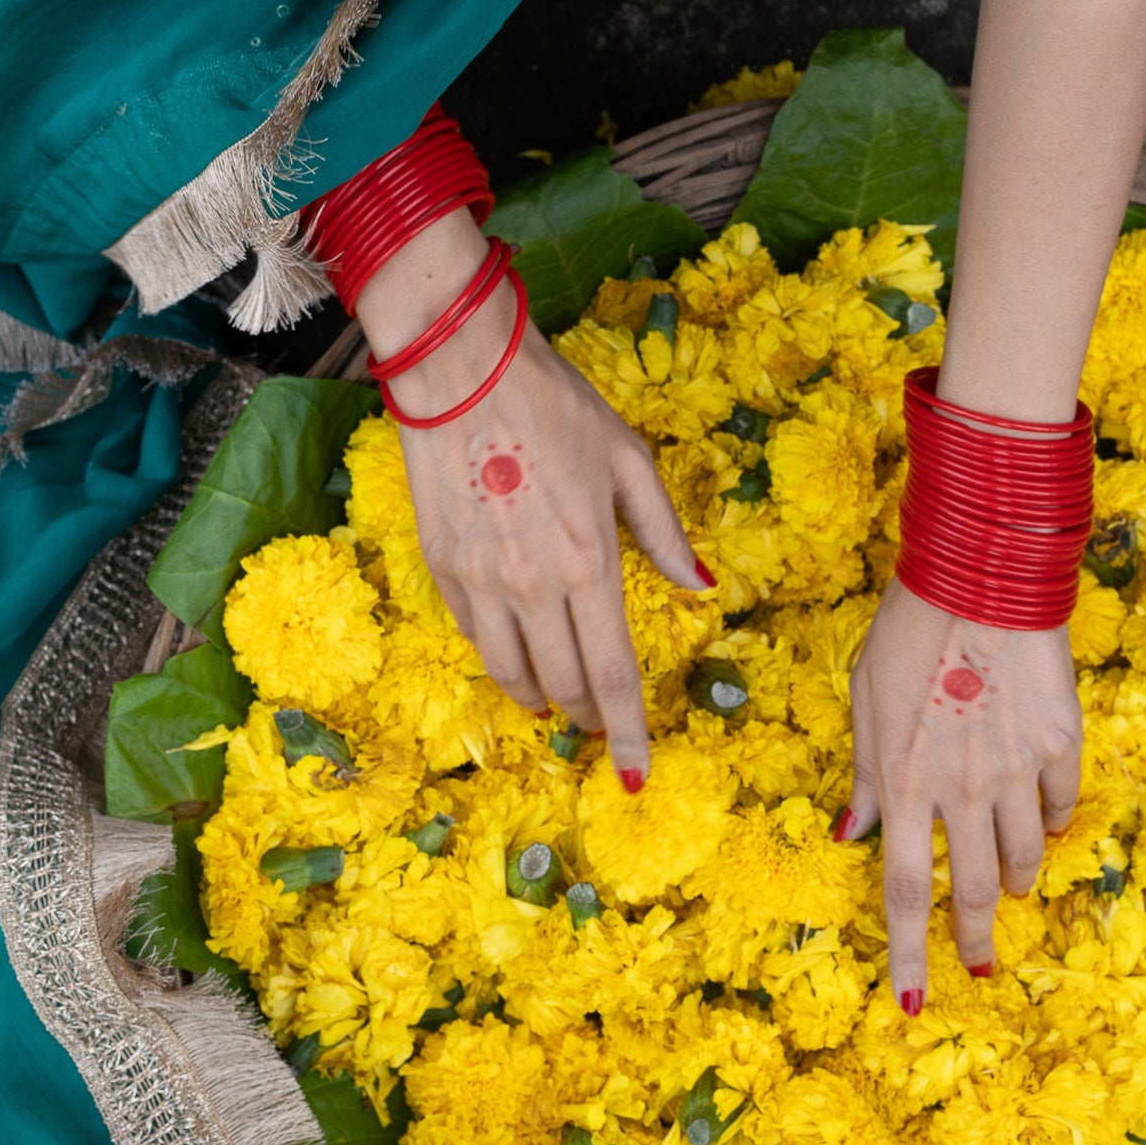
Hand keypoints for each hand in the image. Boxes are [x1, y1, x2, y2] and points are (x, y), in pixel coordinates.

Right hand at [356, 212, 706, 782]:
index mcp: (591, 561)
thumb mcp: (628, 460)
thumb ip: (665, 532)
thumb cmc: (555, 407)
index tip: (634, 772)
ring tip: (560, 702)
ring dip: (542, 698)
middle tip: (602, 724)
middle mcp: (534, 585)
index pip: (612, 673)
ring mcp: (481, 582)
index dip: (626, 730)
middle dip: (588, 717)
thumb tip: (702, 586)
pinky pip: (476, 638)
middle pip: (564, 684)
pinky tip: (518, 655)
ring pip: (513, 674)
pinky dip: (503, 659)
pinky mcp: (443, 569)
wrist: (462, 372)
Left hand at [843, 577, 1081, 1007]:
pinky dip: (1049, 824)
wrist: (983, 576)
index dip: (908, 954)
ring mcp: (1017, 769)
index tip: (913, 1003)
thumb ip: (865, 774)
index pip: (902, 891)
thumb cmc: (908, 633)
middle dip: (974, 938)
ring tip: (1009, 888)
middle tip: (979, 965)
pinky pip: (1060, 805)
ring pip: (1023, 856)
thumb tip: (853, 832)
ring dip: (1013, 881)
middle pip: (972, 890)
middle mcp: (962, 789)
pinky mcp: (1062, 741)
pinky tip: (1040, 823)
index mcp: (904, 782)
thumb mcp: (864, 701)